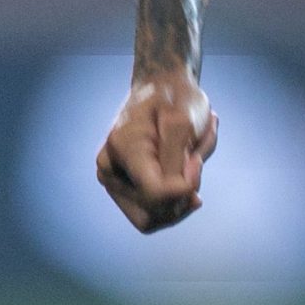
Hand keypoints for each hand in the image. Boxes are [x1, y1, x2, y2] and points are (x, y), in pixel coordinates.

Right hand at [97, 67, 218, 231]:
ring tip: (189, 158)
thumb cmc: (175, 99)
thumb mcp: (184, 121)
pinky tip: (185, 167)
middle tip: (193, 157)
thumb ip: (179, 161)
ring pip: (159, 216)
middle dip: (184, 191)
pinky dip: (180, 192)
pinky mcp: (125, 190)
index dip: (186, 184)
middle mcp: (109, 171)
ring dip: (184, 191)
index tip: (195, 159)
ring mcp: (114, 183)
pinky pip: (161, 210)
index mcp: (122, 150)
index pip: (157, 193)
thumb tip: (183, 195)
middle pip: (156, 213)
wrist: (162, 89)